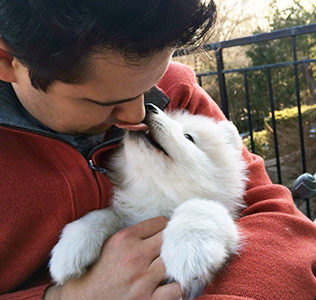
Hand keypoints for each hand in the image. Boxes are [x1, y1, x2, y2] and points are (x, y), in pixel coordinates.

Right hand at [45, 217, 183, 299]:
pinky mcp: (148, 299)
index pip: (160, 222)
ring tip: (174, 263)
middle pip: (169, 239)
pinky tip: (172, 283)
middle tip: (173, 245)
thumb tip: (158, 224)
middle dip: (173, 241)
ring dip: (176, 262)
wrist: (85, 298)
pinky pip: (176, 289)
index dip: (165, 226)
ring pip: (175, 262)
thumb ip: (133, 233)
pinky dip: (177, 286)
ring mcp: (143, 279)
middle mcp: (135, 256)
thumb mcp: (111, 242)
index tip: (165, 232)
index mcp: (125, 238)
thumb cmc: (99, 269)